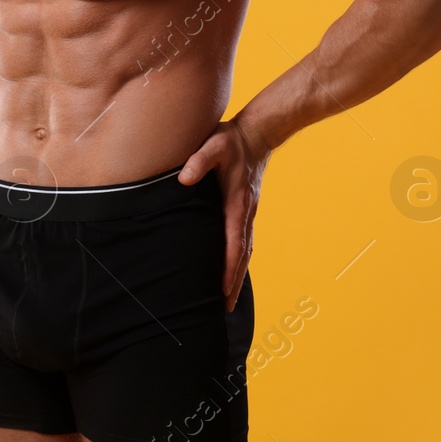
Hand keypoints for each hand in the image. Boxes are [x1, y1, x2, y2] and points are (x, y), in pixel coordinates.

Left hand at [178, 117, 271, 312]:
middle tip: (225, 308)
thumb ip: (199, 160)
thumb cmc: (230, 141)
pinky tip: (232, 271)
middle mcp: (245, 212)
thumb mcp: (214, 145)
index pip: (234, 241)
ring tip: (229, 300)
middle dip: (234, 281)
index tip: (224, 288)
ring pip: (244, 250)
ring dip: (237, 275)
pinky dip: (239, 260)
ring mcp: (247, 213)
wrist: (255, 134)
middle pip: (242, 253)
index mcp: (237, 202)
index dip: (229, 265)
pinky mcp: (244, 210)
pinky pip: (242, 241)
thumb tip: (185, 178)